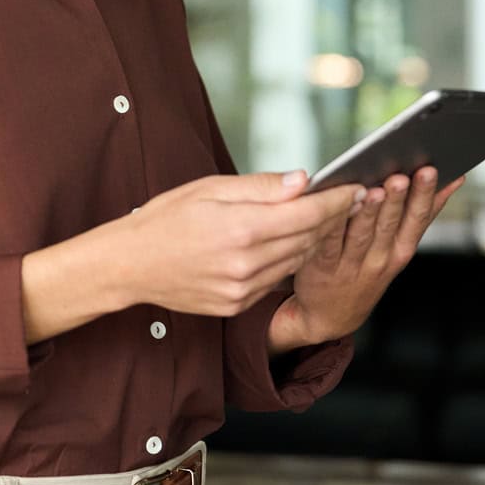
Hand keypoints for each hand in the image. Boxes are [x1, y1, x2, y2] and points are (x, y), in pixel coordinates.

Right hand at [115, 172, 362, 317]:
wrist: (129, 265)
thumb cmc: (164, 219)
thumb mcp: (207, 189)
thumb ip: (259, 186)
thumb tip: (303, 180)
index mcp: (240, 228)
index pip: (306, 213)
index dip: (336, 201)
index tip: (355, 189)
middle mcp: (246, 263)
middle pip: (307, 238)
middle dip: (330, 218)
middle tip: (345, 200)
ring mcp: (242, 289)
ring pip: (296, 261)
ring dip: (311, 240)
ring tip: (318, 220)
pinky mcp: (237, 305)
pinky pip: (275, 281)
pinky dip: (285, 261)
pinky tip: (282, 245)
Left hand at [272, 165, 466, 348]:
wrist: (331, 316)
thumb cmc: (365, 271)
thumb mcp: (397, 250)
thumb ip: (413, 216)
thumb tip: (444, 180)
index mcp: (399, 251)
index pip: (417, 219)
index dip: (426, 196)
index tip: (433, 171)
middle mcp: (380, 259)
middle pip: (391, 223)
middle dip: (399, 197)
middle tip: (405, 174)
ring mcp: (351, 264)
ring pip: (363, 232)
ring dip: (371, 210)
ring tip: (377, 187)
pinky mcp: (321, 267)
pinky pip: (328, 242)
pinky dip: (334, 225)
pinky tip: (336, 207)